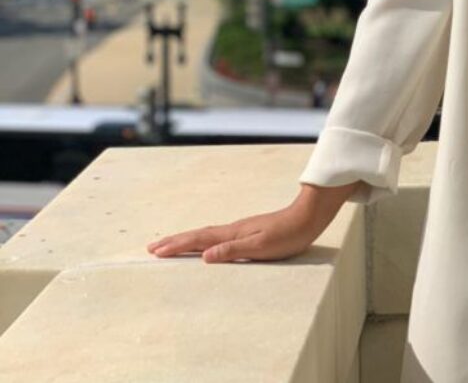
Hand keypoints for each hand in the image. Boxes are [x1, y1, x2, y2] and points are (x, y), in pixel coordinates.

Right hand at [146, 184, 351, 263]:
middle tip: (153, 248)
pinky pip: (217, 238)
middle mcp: (233, 230)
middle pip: (198, 235)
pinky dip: (203, 241)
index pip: (199, 240)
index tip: (156, 251)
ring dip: (187, 241)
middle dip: (175, 242)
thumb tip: (205, 256)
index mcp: (233, 234)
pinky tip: (205, 246)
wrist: (308, 218)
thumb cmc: (287, 235)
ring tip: (171, 246)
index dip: (177, 246)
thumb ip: (233, 250)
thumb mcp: (261, 246)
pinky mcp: (248, 233)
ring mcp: (240, 231)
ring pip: (206, 236)